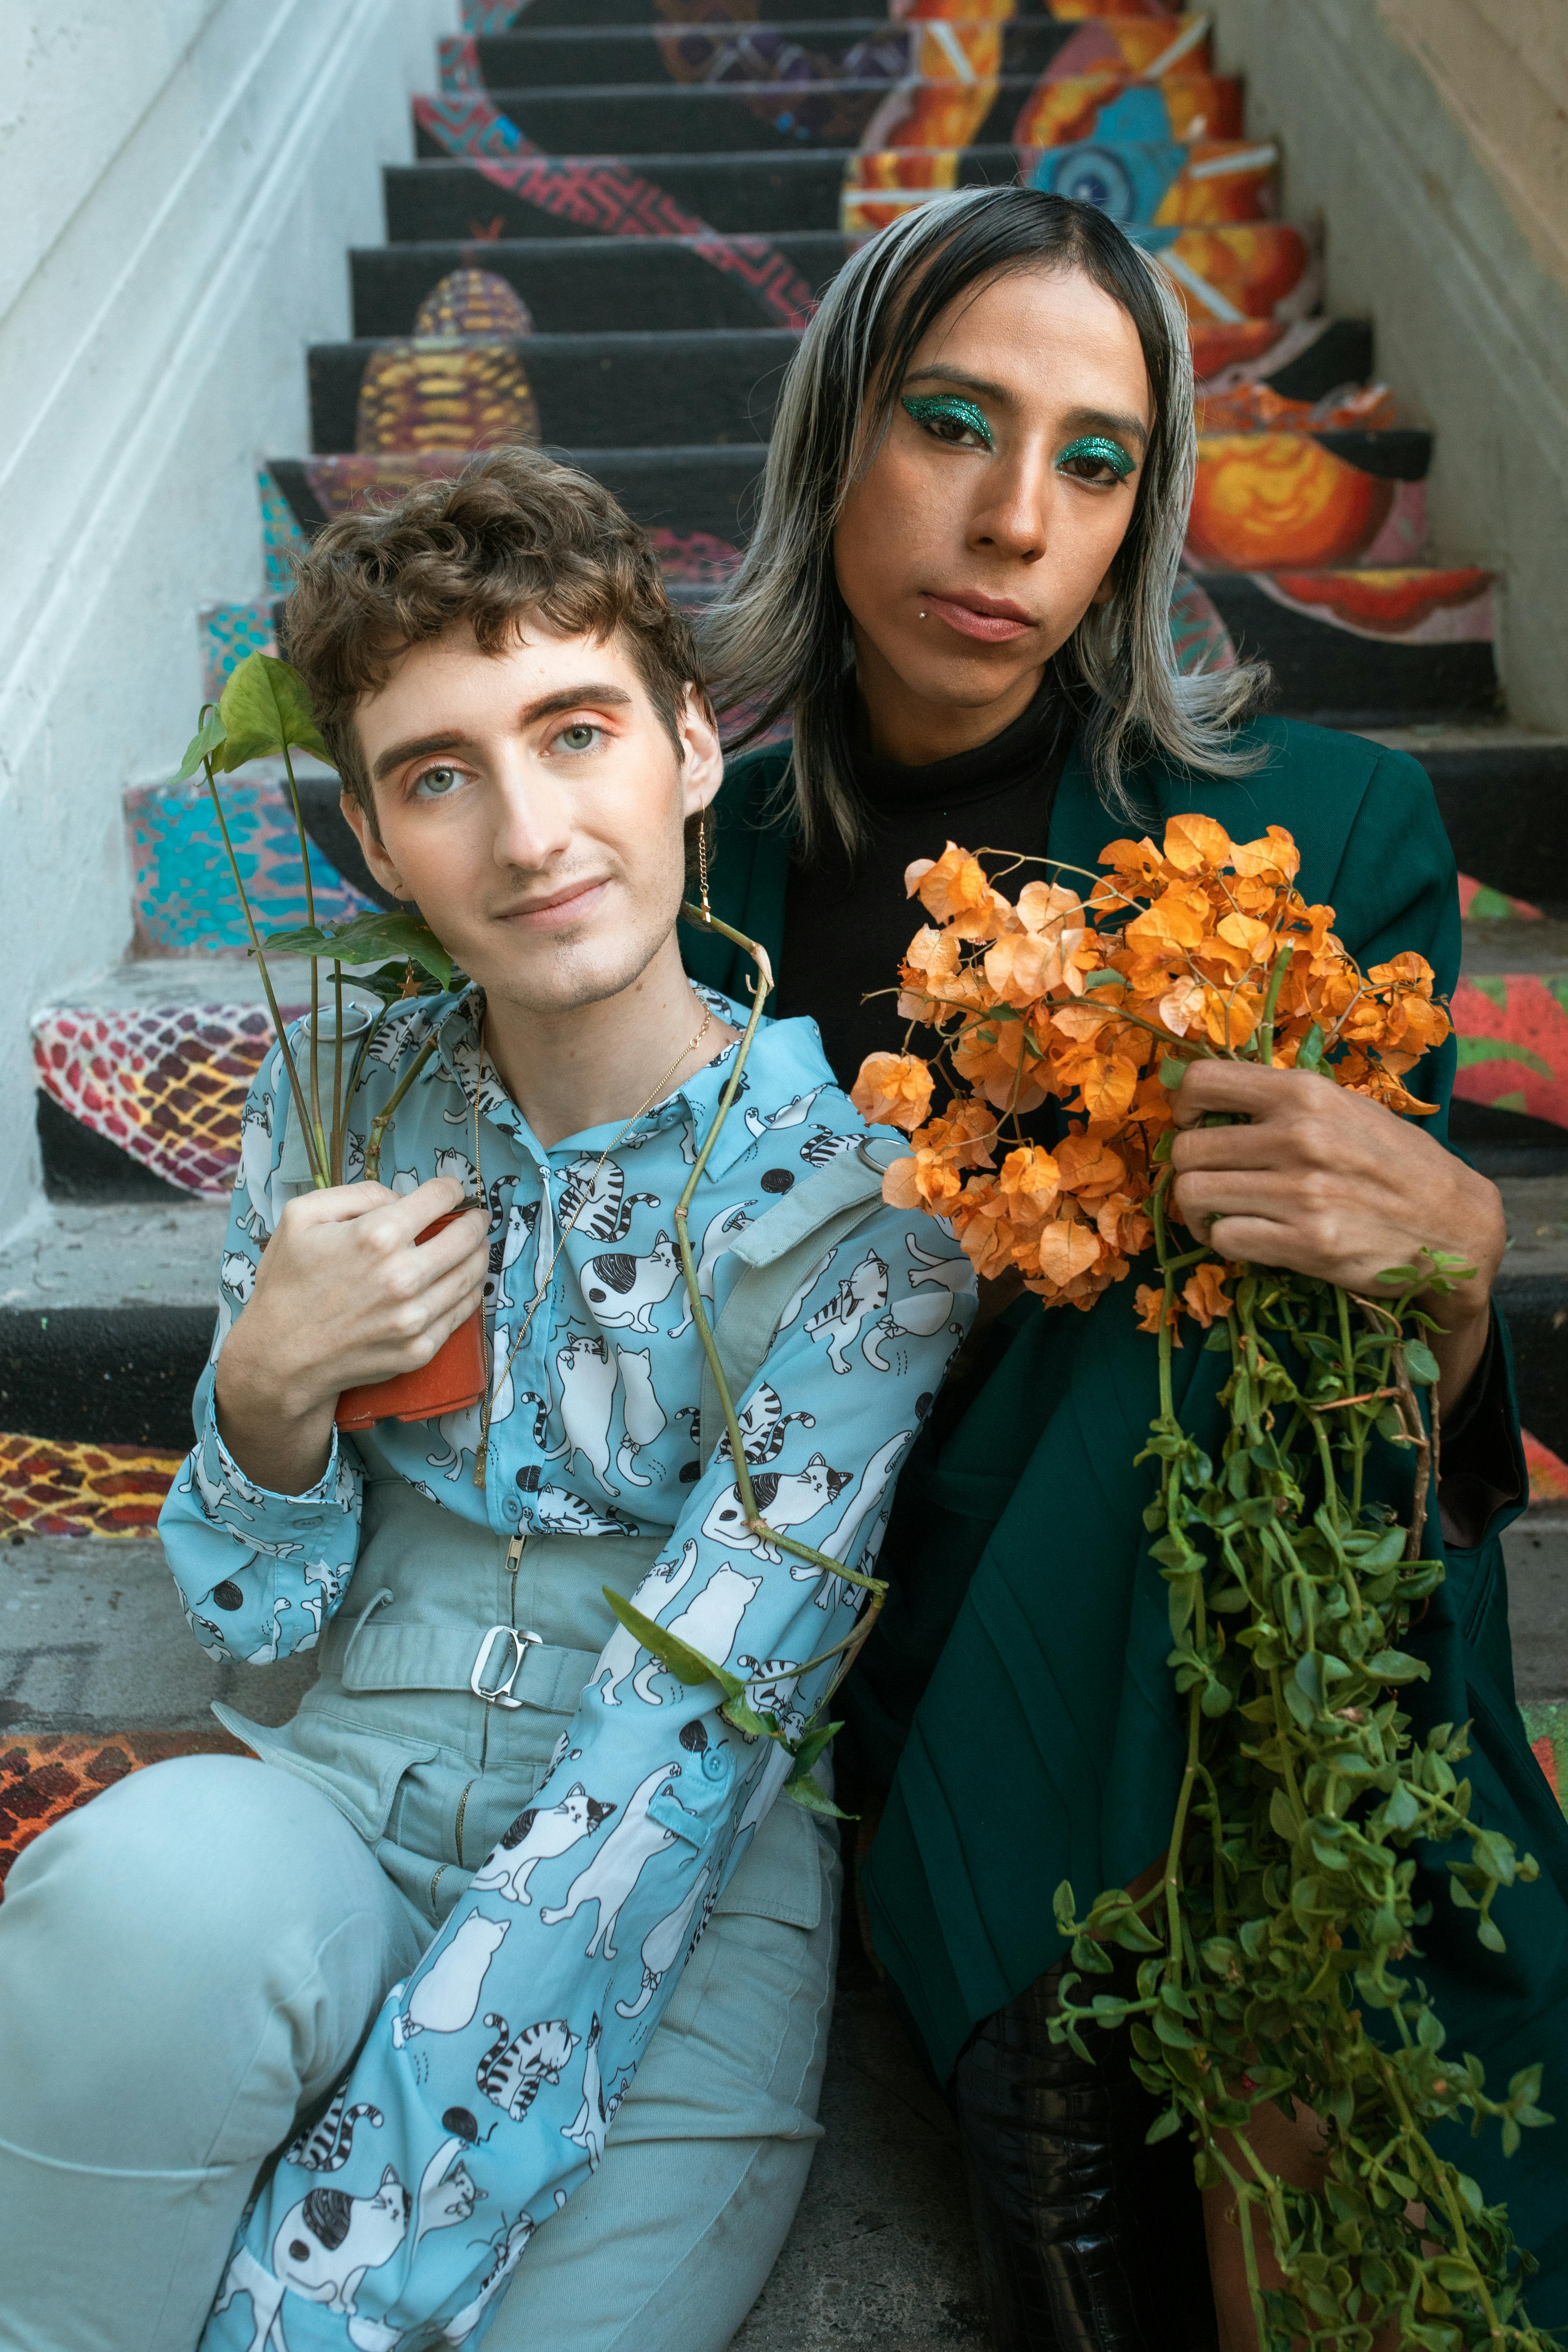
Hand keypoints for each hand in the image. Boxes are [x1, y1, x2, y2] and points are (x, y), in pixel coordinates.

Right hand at [215, 1177, 488, 1491]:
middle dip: (476, 1222)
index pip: (440, 1198)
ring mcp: (415, 1317)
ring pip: (471, 1276)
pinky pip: (462, 1313)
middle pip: (466, 1237)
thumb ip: (357, 1194)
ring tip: (477, 1246)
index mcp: (377, 1236)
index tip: (452, 1190)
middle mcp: (403, 1276)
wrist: (279, 1357)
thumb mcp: (302, 1216)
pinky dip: (469, 1293)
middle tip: (477, 1218)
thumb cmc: (287, 1283)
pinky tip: (464, 1283)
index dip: (450, 1189)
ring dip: (479, 1255)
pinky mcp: (420, 1349)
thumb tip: (402, 1197)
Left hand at [1168, 1062, 1504, 1418]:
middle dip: (1189, 1169)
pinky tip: (1245, 1237)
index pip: (1202, 1083)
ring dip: (1196, 1211)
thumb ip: (1284, 1104)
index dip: (1183, 1108)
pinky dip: (1223, 1240)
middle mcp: (1299, 1137)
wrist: (1455, 1224)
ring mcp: (1303, 1192)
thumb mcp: (1345, 1109)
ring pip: (1194, 1195)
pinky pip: (1224, 1238)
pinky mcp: (1308, 1243)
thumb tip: (1211, 1103)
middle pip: (1187, 1150)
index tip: (1194, 1125)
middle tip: (1211, 1181)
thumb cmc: (1394, 1163)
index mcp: (1305, 1094)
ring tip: (1219, 1213)